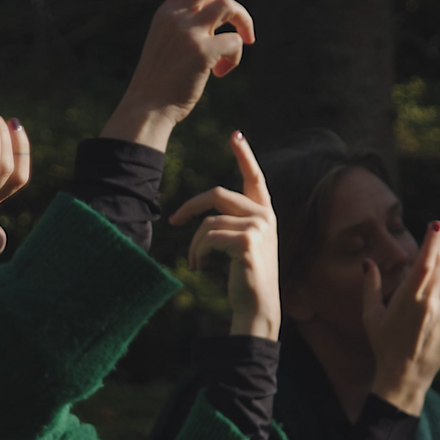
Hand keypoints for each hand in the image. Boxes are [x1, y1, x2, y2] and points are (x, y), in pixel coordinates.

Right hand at [102, 0, 269, 150]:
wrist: (146, 108)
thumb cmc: (159, 83)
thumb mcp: (167, 45)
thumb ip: (187, 25)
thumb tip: (219, 11)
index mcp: (166, 13)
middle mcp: (176, 16)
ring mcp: (187, 32)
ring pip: (229, 5)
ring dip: (245, 22)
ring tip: (247, 40)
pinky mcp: (200, 52)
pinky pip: (235, 42)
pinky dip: (236, 56)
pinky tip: (222, 73)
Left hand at [168, 131, 279, 339]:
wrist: (256, 305)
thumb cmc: (244, 276)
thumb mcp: (240, 243)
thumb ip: (231, 222)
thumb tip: (201, 212)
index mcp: (264, 213)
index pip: (254, 178)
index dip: (244, 154)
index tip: (235, 134)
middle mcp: (265, 215)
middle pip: (216, 194)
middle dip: (190, 207)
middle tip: (174, 221)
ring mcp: (258, 227)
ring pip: (207, 222)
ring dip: (194, 245)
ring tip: (197, 263)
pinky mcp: (246, 241)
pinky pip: (207, 236)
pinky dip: (198, 252)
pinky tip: (202, 267)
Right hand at [364, 223, 439, 414]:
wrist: (405, 375)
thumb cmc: (383, 344)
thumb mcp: (370, 315)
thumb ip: (370, 286)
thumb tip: (369, 263)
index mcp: (409, 299)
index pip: (425, 262)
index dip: (432, 242)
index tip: (436, 225)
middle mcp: (430, 303)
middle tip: (438, 232)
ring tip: (437, 258)